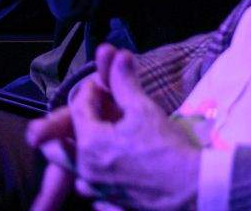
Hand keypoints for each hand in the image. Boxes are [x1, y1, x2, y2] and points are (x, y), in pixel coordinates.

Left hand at [30, 45, 199, 210]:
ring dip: (81, 152)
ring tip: (102, 138)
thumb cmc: (166, 148)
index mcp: (90, 144)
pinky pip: (93, 189)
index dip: (90, 91)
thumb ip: (123, 81)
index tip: (104, 84)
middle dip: (68, 126)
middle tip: (92, 112)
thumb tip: (117, 54)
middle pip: (58, 147)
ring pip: (75, 169)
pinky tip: (114, 166)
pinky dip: (97, 175)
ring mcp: (98, 191)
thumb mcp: (143, 109)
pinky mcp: (111, 205)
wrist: (193, 191)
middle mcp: (86, 171)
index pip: (77, 108)